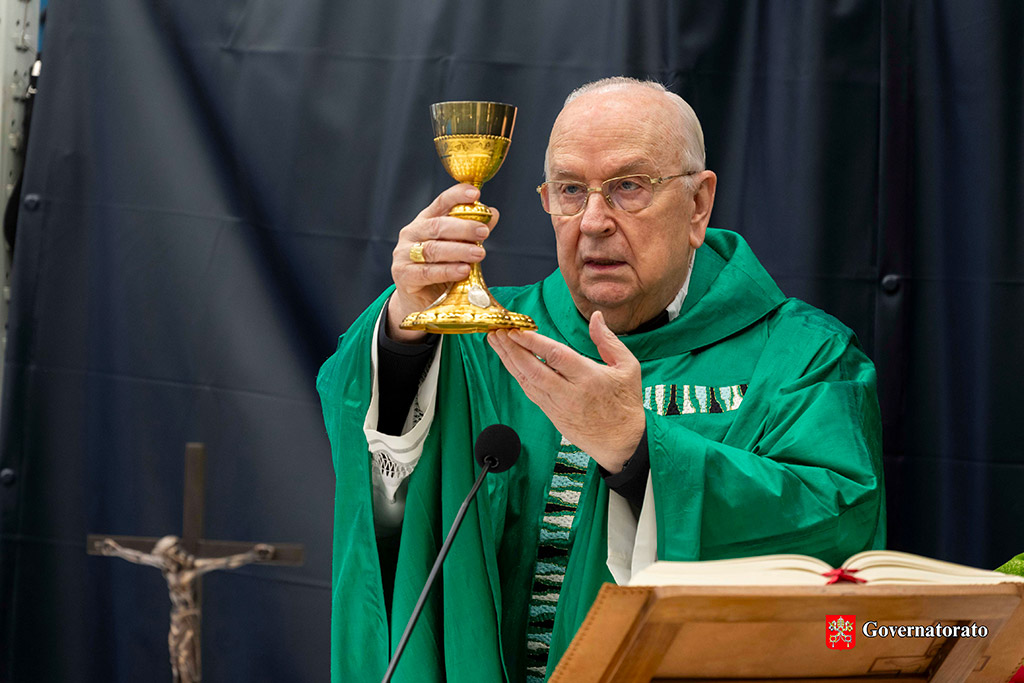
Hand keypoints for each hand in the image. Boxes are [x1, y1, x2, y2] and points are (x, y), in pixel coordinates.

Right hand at [388, 184, 496, 342]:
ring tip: (479, 253)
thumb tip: (493, 213)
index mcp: (425, 221)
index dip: (457, 196)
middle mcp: (411, 234)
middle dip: (463, 227)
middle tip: (484, 231)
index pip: (440, 203)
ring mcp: (404, 255)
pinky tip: (463, 270)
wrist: (420, 300)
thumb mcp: (458, 248)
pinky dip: (447, 271)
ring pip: (433, 250)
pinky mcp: (403, 276)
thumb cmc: (440, 269)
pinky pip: (426, 272)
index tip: (475, 193)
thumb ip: (473, 232)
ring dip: (458, 250)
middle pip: (437, 226)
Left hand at [487, 311, 645, 471]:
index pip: (556, 356)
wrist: (623, 444)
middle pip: (533, 369)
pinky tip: (508, 361)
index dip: (533, 342)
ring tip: (495, 341)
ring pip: (527, 381)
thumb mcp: (628, 367)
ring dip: (508, 360)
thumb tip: (596, 317)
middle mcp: (569, 393)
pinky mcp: (551, 415)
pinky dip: (517, 374)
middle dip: (512, 349)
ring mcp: (557, 406)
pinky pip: (530, 392)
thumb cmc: (626, 404)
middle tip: (497, 331)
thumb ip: (608, 340)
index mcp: (589, 378)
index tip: (517, 329)